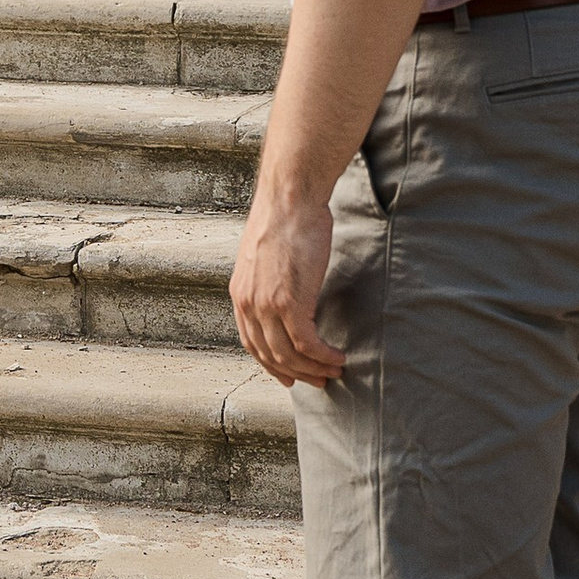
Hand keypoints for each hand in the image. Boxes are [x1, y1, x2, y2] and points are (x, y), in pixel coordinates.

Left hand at [229, 189, 345, 388]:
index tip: (289, 376)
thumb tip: (287, 292)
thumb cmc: (287, 218)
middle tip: (319, 381)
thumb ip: (270, 279)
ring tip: (334, 370)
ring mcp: (266, 304)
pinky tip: (338, 356)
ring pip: (288, 354)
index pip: (251, 342)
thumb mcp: (266, 256)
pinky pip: (306, 343)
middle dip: (296, 373)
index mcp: (240, 293)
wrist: (290, 197)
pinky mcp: (288, 302)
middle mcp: (248, 303)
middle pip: (269, 354)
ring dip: (313, 369)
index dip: (271, 364)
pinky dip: (323, 355)